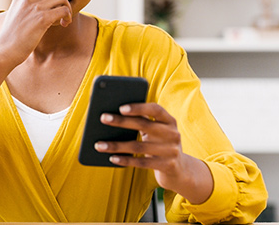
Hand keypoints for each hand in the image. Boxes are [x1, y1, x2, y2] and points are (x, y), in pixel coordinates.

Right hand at [0, 0, 71, 63]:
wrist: (5, 49)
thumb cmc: (12, 35)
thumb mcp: (17, 12)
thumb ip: (28, 5)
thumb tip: (46, 4)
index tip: (55, 9)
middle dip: (62, 2)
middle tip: (62, 15)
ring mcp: (35, 7)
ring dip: (67, 8)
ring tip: (64, 20)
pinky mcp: (42, 18)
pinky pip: (64, 10)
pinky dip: (67, 16)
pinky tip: (64, 24)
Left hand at [94, 103, 212, 204]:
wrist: (179, 170)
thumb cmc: (160, 145)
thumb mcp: (156, 131)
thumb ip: (142, 121)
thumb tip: (113, 115)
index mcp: (169, 121)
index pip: (155, 109)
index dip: (138, 107)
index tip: (121, 108)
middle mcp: (173, 134)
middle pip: (144, 125)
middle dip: (121, 121)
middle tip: (103, 118)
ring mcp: (171, 150)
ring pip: (138, 146)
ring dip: (116, 145)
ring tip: (99, 145)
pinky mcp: (167, 166)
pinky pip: (142, 163)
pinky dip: (125, 160)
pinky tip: (112, 158)